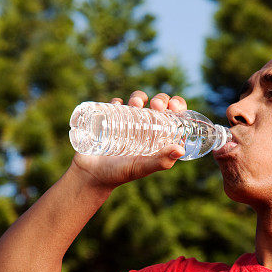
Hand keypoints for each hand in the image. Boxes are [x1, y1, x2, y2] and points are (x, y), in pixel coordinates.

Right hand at [70, 90, 187, 189]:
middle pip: (158, 106)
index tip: (173, 106)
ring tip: (135, 104)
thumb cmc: (119, 174)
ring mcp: (128, 123)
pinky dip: (118, 100)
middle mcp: (145, 129)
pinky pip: (116, 104)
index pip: (174, 118)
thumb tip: (181, 149)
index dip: (178, 106)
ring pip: (138, 101)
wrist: (90, 174)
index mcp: (158, 139)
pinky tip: (118, 104)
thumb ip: (161, 161)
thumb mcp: (142, 167)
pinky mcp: (110, 120)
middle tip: (155, 105)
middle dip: (160, 99)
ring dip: (139, 96)